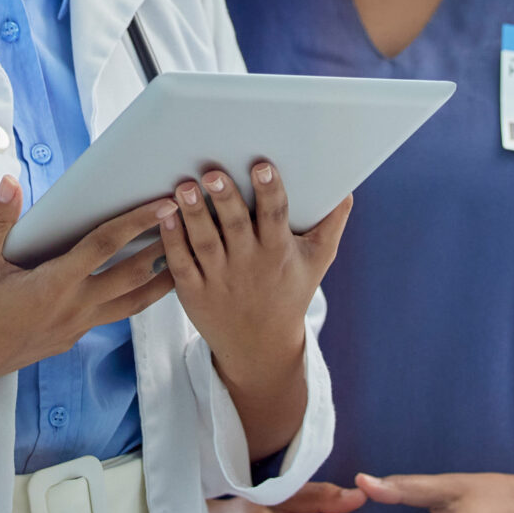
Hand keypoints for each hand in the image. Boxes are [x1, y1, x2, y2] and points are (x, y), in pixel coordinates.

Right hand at [0, 177, 177, 403]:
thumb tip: (10, 182)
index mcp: (52, 285)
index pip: (104, 247)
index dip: (136, 223)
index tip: (162, 205)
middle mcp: (72, 309)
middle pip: (131, 277)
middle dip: (162, 248)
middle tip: (186, 224)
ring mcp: (73, 328)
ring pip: (130, 305)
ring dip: (157, 282)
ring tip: (182, 259)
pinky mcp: (68, 339)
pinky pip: (110, 317)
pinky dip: (131, 299)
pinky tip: (135, 287)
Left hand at [158, 162, 348, 395]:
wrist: (259, 346)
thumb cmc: (289, 293)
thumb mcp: (317, 262)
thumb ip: (331, 225)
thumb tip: (347, 190)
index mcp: (278, 251)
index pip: (275, 216)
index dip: (269, 191)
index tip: (262, 166)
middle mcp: (249, 264)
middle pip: (236, 226)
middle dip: (225, 198)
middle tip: (212, 173)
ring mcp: (219, 279)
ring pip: (205, 242)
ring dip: (194, 214)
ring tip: (185, 187)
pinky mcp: (193, 292)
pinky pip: (181, 264)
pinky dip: (172, 241)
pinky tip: (166, 216)